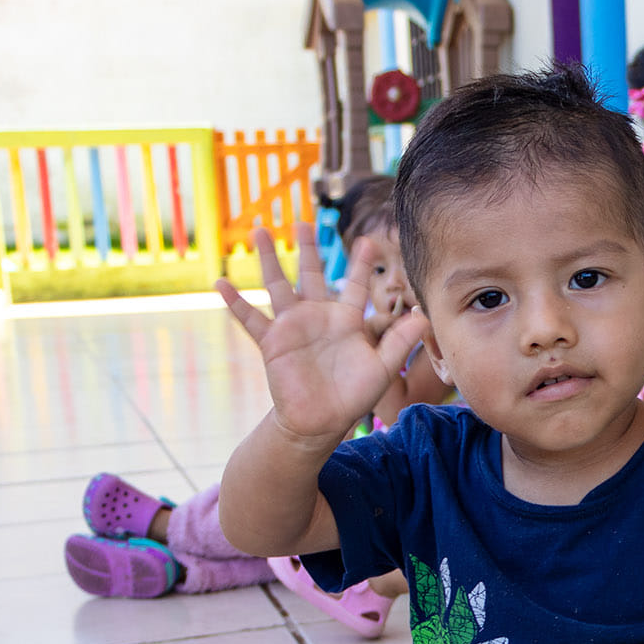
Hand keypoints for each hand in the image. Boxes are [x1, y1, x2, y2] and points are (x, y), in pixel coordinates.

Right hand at [217, 225, 429, 444]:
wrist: (319, 422)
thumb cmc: (352, 396)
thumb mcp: (382, 368)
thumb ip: (400, 341)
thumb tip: (424, 316)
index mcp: (346, 320)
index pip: (354, 284)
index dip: (360, 264)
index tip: (368, 241)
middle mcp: (317, 317)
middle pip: (311, 274)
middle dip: (308, 248)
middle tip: (305, 222)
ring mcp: (292, 327)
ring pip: (278, 285)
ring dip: (268, 259)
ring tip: (259, 231)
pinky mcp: (272, 342)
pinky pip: (250, 318)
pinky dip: (235, 302)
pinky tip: (220, 283)